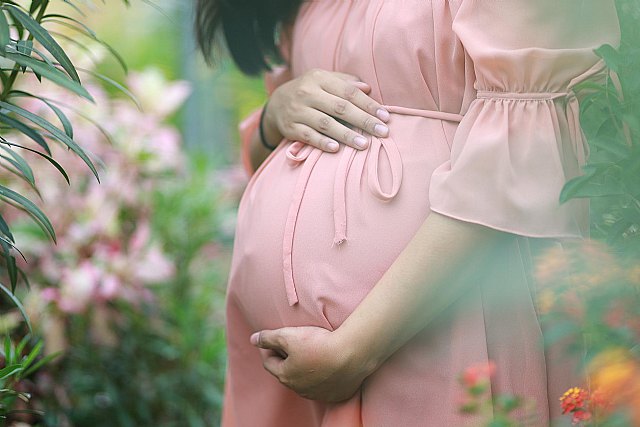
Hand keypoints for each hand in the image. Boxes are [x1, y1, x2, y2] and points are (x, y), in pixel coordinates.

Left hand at [250, 326, 376, 401]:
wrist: (352, 354)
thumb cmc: (318, 344)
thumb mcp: (288, 335)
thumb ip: (268, 337)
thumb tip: (253, 339)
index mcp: (286, 376)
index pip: (270, 363)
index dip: (269, 349)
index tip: (273, 340)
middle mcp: (300, 389)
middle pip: (287, 373)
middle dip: (287, 359)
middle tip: (293, 344)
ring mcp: (319, 394)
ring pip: (306, 381)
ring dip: (306, 369)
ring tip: (313, 353)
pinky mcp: (336, 394)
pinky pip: (325, 386)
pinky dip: (324, 376)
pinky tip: (329, 364)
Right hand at [263, 68, 389, 152]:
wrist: (276, 103)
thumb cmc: (310, 91)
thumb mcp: (324, 80)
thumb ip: (345, 82)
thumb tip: (367, 88)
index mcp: (319, 78)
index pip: (349, 92)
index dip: (368, 104)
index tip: (386, 117)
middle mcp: (307, 93)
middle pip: (340, 108)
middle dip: (363, 121)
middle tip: (383, 132)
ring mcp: (297, 111)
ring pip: (325, 123)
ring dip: (346, 135)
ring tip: (364, 145)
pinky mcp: (290, 127)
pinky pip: (308, 136)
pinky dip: (322, 143)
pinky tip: (336, 149)